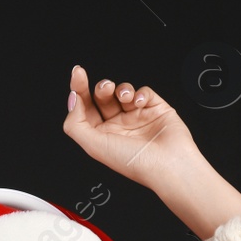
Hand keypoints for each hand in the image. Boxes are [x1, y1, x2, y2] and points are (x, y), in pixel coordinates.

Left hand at [62, 65, 201, 192]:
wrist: (169, 164)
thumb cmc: (134, 162)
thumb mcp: (94, 146)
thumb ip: (75, 124)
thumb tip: (72, 100)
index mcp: (101, 136)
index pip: (85, 108)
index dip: (79, 90)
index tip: (78, 75)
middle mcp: (118, 126)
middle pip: (102, 97)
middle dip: (101, 88)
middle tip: (105, 87)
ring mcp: (137, 117)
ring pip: (123, 92)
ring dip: (121, 89)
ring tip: (125, 96)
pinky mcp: (155, 110)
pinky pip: (144, 92)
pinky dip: (141, 93)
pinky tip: (140, 102)